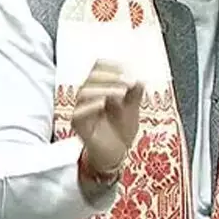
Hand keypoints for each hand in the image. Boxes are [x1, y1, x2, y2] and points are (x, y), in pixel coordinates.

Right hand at [71, 59, 144, 173]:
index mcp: (98, 86)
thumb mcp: (133, 108)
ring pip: (85, 92)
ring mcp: (81, 109)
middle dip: (112, 76)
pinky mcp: (78, 125)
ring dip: (105, 88)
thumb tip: (140, 79)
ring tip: (122, 92)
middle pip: (92, 76)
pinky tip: (104, 103)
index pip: (99, 67)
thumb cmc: (121, 127)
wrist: (117, 153)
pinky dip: (91, 106)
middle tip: (130, 81)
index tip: (130, 69)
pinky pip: (79, 113)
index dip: (114, 65)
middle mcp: (87, 94)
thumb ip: (135, 93)